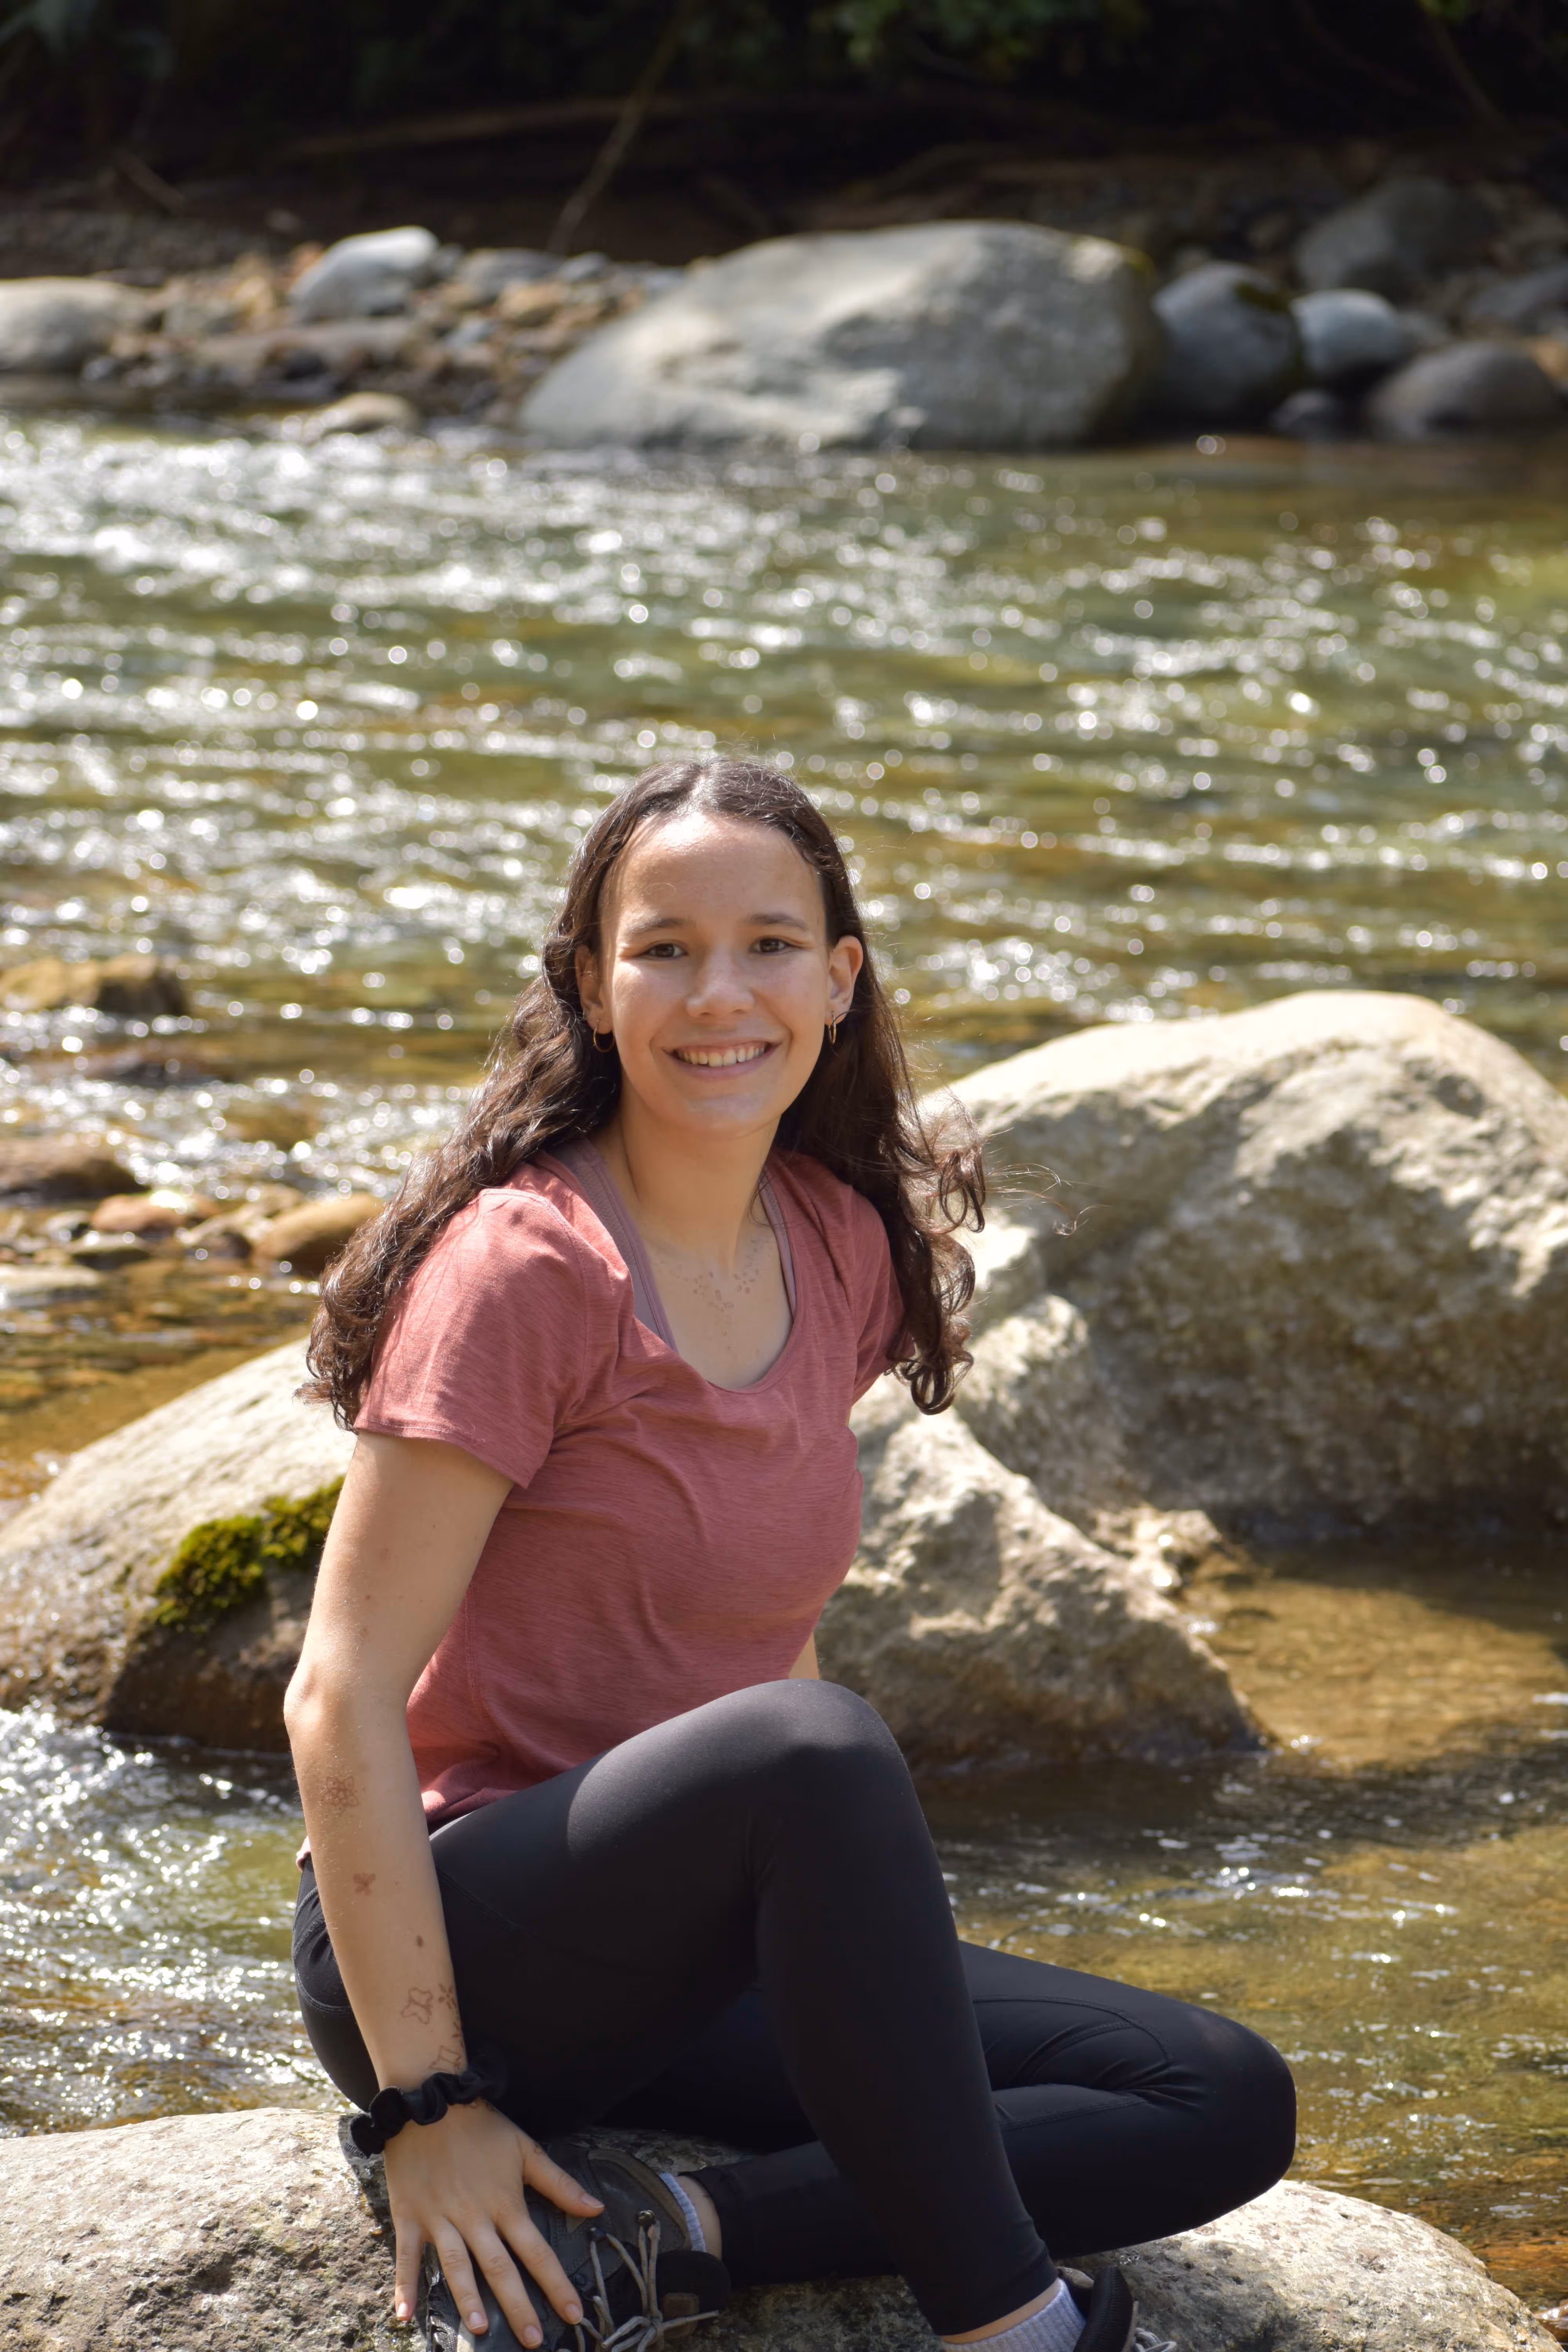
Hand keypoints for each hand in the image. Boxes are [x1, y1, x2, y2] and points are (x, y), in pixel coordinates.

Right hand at [385, 2099, 604, 2341]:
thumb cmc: (481, 2127)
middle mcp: (474, 2216)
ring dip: (467, 2298)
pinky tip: (405, 2317)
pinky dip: (405, 2286)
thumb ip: (560, 2184)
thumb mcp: (525, 2149)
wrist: (431, 2099)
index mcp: (505, 2203)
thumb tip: (596, 2209)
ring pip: (455, 2265)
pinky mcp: (410, 2216)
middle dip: (518, 2305)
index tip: (574, 2315)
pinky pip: (406, 2256)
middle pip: (499, 2267)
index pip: (537, 2250)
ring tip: (481, 2329)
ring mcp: (440, 2218)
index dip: (556, 2284)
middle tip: (533, 2341)